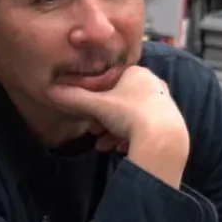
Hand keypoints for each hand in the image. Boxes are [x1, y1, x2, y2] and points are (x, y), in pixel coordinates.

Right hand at [42, 65, 189, 186]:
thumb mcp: (97, 105)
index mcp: (137, 72)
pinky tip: (122, 149)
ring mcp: (164, 104)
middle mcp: (154, 84)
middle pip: (121, 101)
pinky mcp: (170, 122)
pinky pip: (145, 127)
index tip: (88, 114)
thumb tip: (50, 90)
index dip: (96, 98)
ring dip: (115, 131)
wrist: (163, 138)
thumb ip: (74, 98)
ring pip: (132, 116)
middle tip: (94, 132)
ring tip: (105, 146)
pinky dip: (131, 137)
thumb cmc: (130, 114)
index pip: (112, 81)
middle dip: (104, 119)